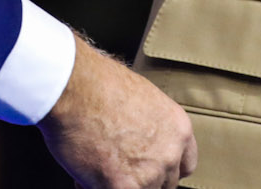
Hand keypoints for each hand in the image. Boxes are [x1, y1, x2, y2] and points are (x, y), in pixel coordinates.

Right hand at [39, 38, 196, 188]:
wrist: (75, 87)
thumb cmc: (98, 83)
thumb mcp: (142, 98)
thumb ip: (150, 126)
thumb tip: (140, 139)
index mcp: (178, 128)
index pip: (185, 166)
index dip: (165, 169)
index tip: (150, 167)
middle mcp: (169, 153)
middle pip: (163, 184)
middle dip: (141, 178)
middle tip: (116, 165)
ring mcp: (148, 174)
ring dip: (118, 185)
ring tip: (95, 164)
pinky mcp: (122, 187)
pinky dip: (93, 187)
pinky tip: (82, 172)